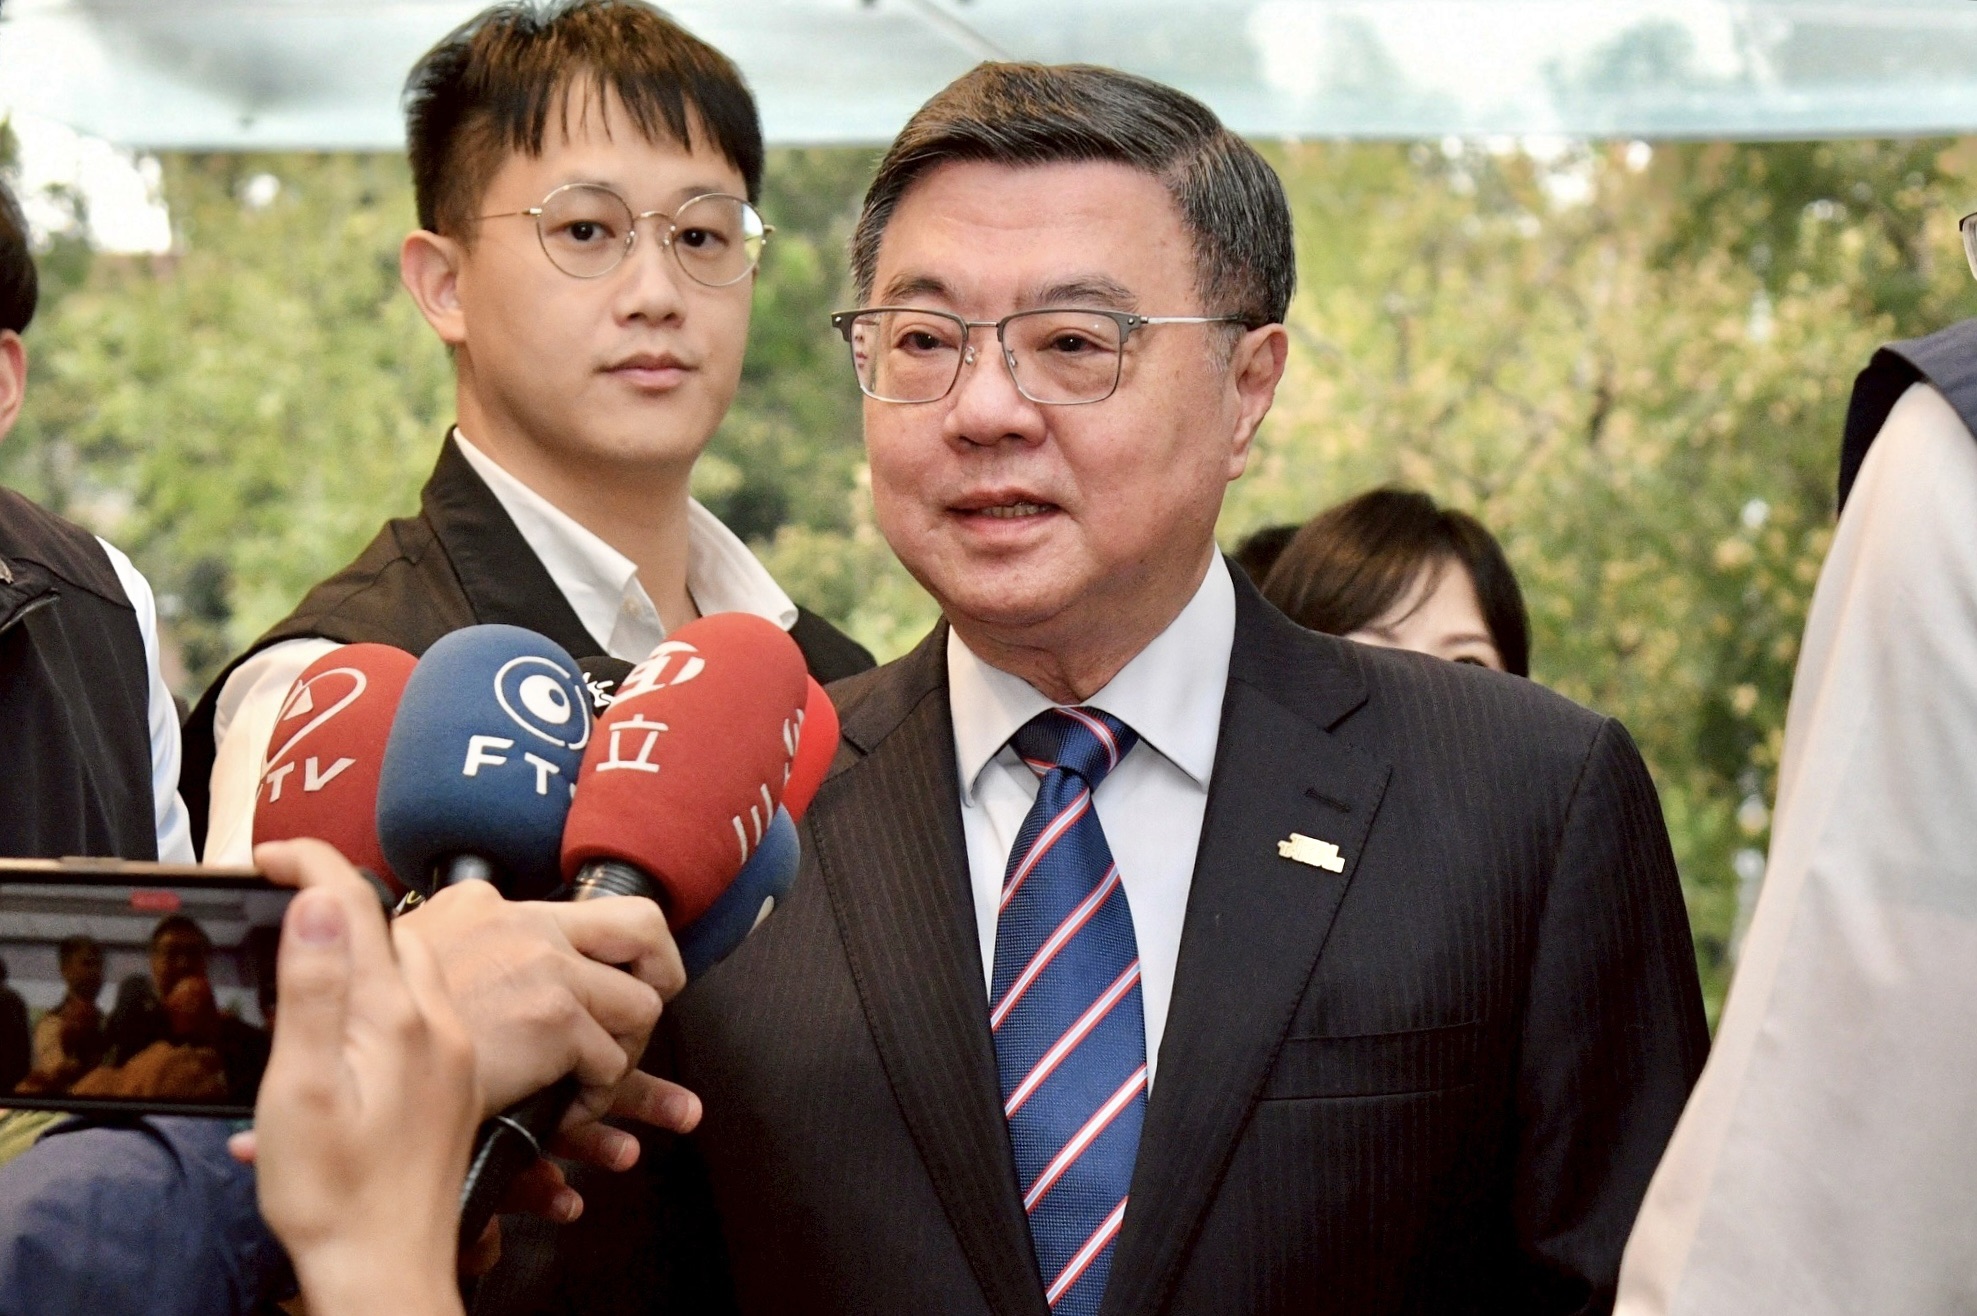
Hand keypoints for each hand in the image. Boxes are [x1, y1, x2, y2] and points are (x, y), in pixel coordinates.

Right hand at [237, 839, 478, 1315]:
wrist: (385, 1267)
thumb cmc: (333, 1193)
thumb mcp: (302, 1088)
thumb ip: (317, 989)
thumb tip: (323, 901)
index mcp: (395, 1016)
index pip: (360, 905)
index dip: (311, 865)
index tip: (268, 856)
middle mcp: (439, 1023)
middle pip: (398, 929)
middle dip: (345, 900)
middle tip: (289, 896)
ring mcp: (451, 1053)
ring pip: (421, 966)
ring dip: (377, 944)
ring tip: (325, 946)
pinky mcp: (453, 1082)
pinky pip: (433, 1005)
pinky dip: (395, 988)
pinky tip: (367, 1016)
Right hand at [389, 882, 697, 1157]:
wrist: (340, 1068)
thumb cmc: (362, 1038)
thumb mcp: (395, 970)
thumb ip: (444, 959)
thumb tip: (460, 967)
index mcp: (484, 907)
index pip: (572, 912)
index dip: (603, 953)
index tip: (611, 978)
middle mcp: (524, 924)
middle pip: (641, 924)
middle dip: (662, 968)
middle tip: (653, 1000)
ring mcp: (544, 968)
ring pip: (640, 1005)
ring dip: (625, 1051)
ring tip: (594, 1080)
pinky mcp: (553, 1020)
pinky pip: (611, 1065)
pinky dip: (597, 1100)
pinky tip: (565, 1114)